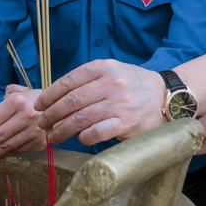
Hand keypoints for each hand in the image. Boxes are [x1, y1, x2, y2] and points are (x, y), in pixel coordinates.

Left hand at [0, 85, 45, 164]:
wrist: (62, 108)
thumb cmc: (34, 100)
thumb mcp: (18, 92)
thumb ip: (0, 100)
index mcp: (17, 101)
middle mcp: (26, 116)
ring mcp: (34, 131)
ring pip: (5, 147)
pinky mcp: (39, 142)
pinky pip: (15, 152)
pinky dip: (0, 157)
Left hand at [36, 59, 165, 145]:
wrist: (166, 98)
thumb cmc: (134, 86)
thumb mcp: (113, 72)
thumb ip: (88, 80)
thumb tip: (56, 98)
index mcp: (105, 68)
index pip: (69, 81)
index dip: (50, 94)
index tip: (39, 105)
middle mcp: (112, 83)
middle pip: (71, 101)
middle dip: (51, 114)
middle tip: (41, 124)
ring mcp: (119, 104)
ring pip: (80, 118)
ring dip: (61, 130)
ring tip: (52, 137)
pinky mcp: (126, 124)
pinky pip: (95, 132)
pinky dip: (82, 137)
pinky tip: (79, 138)